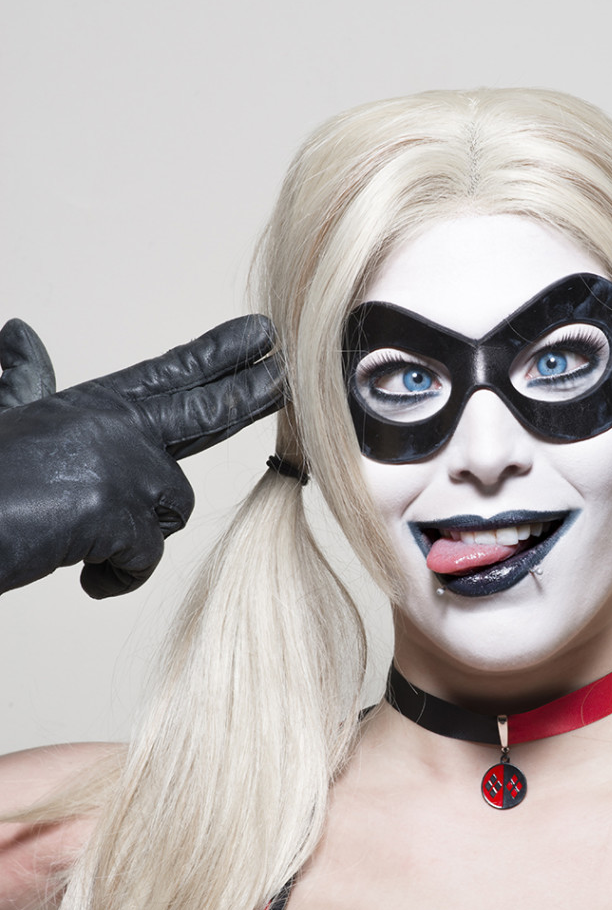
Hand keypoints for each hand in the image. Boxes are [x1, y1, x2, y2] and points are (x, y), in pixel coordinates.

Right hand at [0, 316, 282, 597]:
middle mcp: (112, 423)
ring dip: (131, 536)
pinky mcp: (113, 506)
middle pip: (204, 409)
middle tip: (285, 373)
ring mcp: (116, 461)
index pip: (170, 374)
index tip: (264, 334)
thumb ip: (25, 383)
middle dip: (249, 393)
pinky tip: (79, 570)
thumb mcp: (9, 421)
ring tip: (73, 537)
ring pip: (170, 508)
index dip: (219, 355)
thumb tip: (18, 334)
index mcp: (91, 404)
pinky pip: (145, 556)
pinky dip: (113, 575)